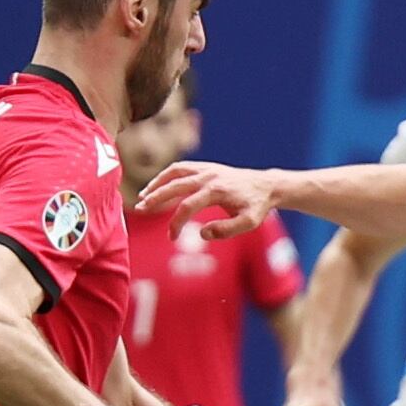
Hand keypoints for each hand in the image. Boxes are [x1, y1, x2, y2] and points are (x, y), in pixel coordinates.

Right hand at [140, 161, 280, 237]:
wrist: (266, 186)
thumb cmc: (257, 207)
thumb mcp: (249, 223)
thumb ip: (226, 230)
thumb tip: (201, 232)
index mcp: (216, 191)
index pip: (187, 206)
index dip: (176, 223)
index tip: (172, 238)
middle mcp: (208, 177)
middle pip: (174, 185)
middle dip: (156, 198)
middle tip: (139, 209)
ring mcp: (206, 169)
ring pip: (174, 172)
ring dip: (157, 183)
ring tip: (143, 196)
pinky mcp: (206, 167)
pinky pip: (181, 167)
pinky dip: (167, 175)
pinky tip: (158, 185)